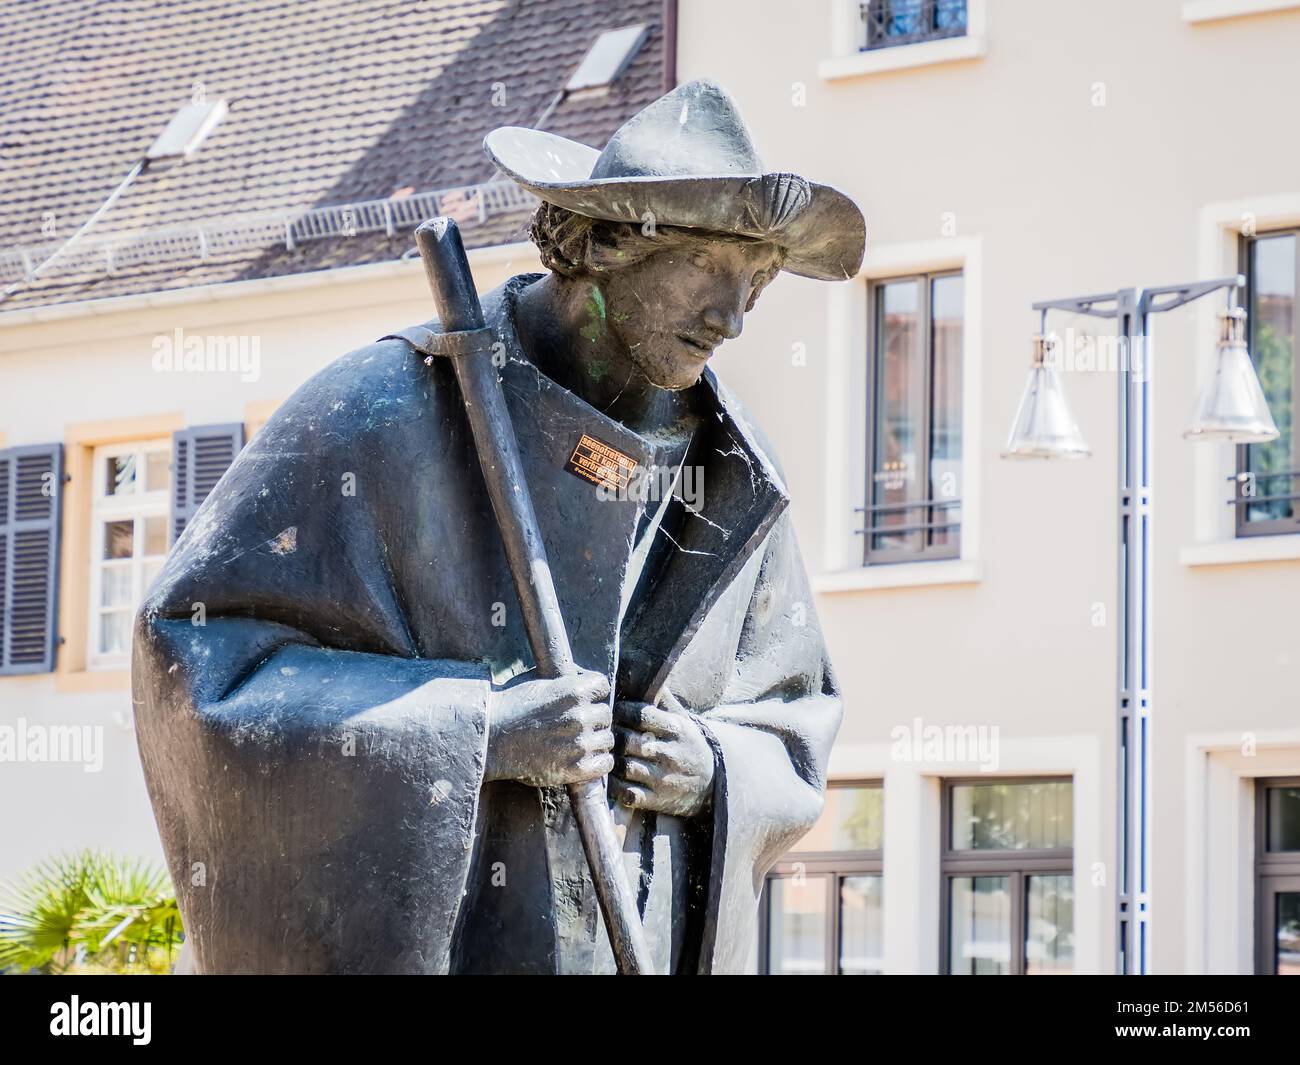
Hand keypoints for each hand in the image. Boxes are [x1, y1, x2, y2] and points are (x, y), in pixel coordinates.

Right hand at [485, 669, 612, 787]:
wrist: (490, 740)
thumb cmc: (511, 707)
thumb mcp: (538, 681)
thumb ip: (566, 678)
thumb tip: (585, 676)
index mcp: (573, 690)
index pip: (603, 686)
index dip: (593, 693)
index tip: (582, 701)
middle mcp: (580, 715)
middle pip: (605, 714)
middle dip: (593, 718)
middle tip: (575, 725)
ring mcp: (580, 743)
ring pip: (607, 739)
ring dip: (595, 740)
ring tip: (576, 742)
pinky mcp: (576, 768)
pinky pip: (605, 763)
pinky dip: (598, 761)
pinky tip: (584, 758)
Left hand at [610, 700, 715, 817]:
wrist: (711, 783)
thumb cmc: (688, 745)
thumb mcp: (683, 720)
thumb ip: (664, 700)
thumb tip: (648, 672)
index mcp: (676, 729)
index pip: (642, 715)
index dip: (623, 711)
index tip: (615, 711)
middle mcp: (670, 753)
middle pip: (630, 741)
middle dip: (614, 736)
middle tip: (603, 733)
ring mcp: (663, 778)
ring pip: (626, 766)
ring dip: (612, 760)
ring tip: (605, 753)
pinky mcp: (657, 799)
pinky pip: (628, 793)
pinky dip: (616, 786)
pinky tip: (613, 776)